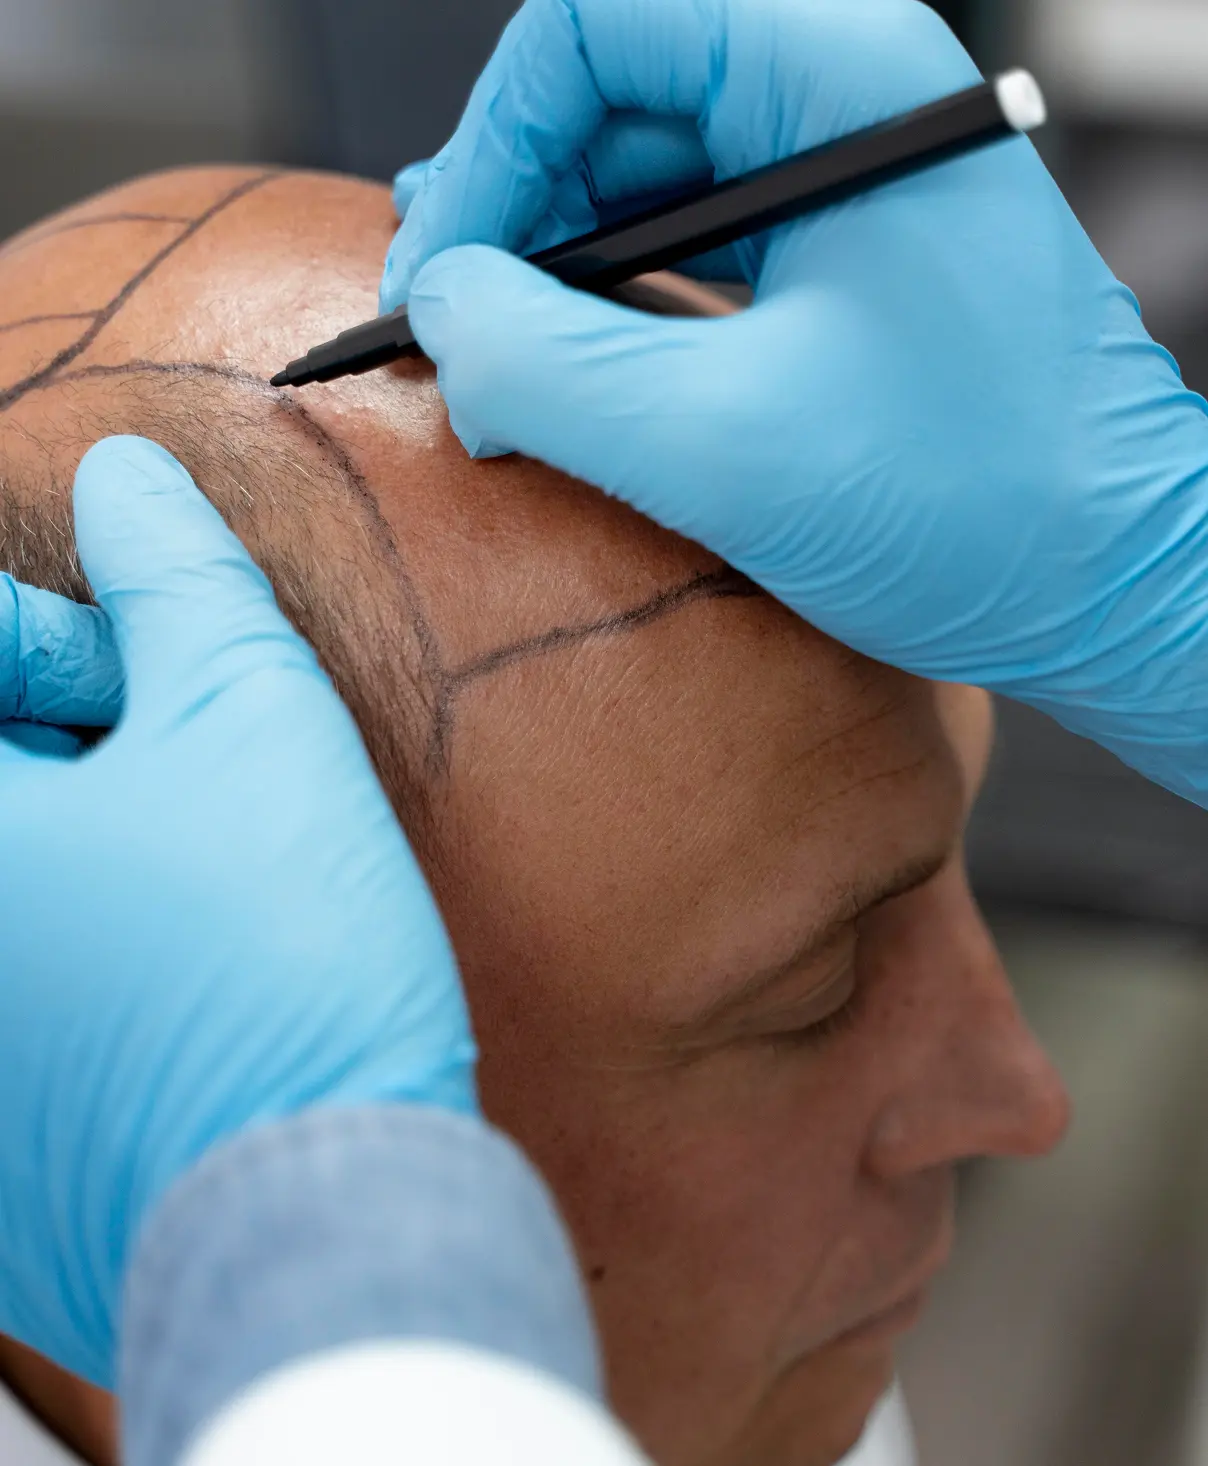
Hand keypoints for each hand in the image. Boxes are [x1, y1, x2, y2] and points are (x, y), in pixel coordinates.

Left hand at [0, 437, 475, 1386]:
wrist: (323, 1219)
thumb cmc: (280, 962)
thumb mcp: (252, 720)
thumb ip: (176, 577)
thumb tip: (126, 479)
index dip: (59, 641)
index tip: (148, 675)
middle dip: (77, 736)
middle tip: (190, 772)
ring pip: (26, 887)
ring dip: (88, 839)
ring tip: (204, 878)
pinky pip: (36, 995)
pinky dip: (84, 949)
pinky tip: (182, 976)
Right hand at [383, 0, 1207, 804]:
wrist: (1110, 584)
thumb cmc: (971, 508)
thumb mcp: (724, 447)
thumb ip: (547, 367)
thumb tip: (441, 314)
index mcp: (840, 78)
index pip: (599, 22)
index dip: (493, 137)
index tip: (445, 273)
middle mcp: (849, 99)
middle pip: (615, 86)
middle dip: (510, 198)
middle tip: (448, 317)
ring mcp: (851, 177)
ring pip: (648, 165)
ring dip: (554, 252)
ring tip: (491, 346)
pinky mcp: (847, 258)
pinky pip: (696, 238)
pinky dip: (616, 296)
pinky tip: (575, 364)